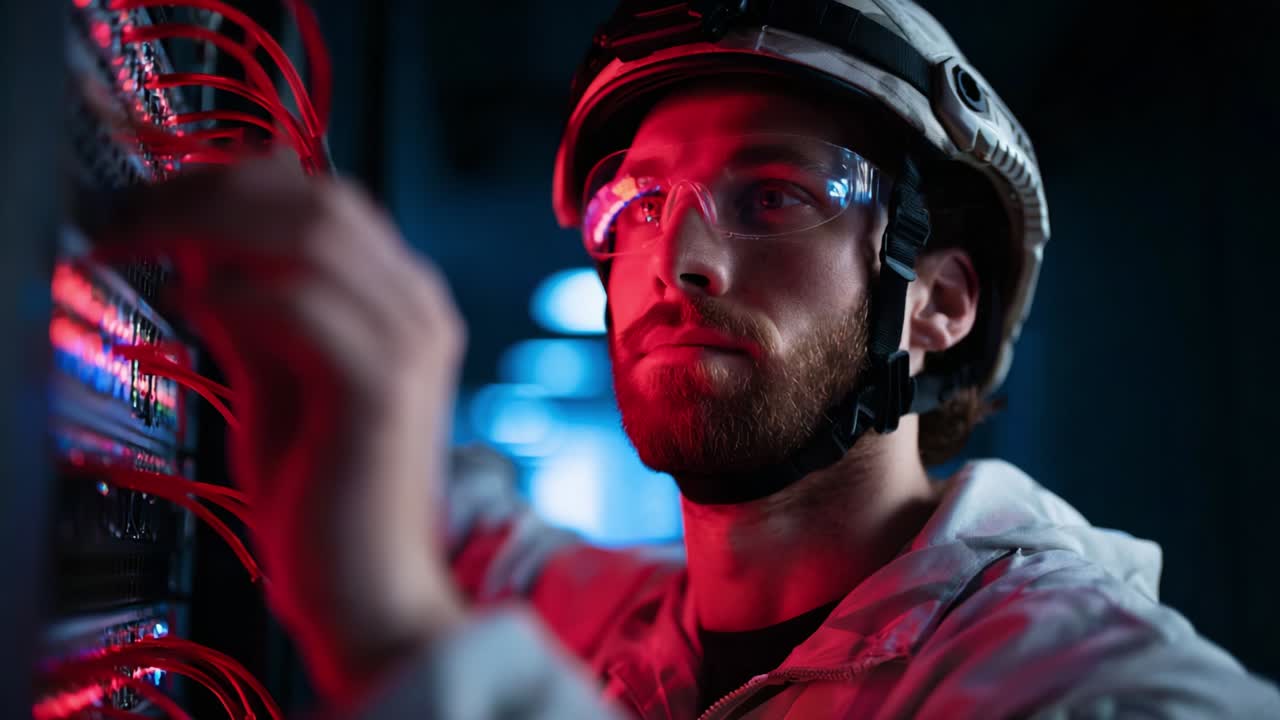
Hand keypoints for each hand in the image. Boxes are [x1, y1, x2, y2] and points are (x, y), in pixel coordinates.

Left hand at [101, 154, 466, 701]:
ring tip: (144, 242)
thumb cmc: (329, 502)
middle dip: (213, 191)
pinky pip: (303, 304)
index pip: (325, 202)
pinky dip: (238, 292)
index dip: (236, 182)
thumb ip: (254, 323)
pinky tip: (191, 302)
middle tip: (133, 211)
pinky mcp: (383, 388)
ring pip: (313, 234)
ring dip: (212, 226)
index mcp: (402, 307)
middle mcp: (418, 311)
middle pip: (319, 200)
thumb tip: (204, 261)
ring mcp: (410, 345)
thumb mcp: (278, 388)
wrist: (371, 591)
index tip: (159, 195)